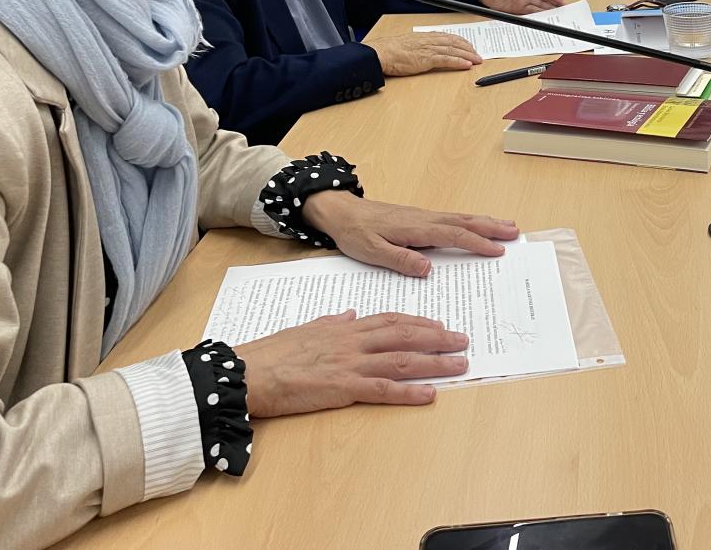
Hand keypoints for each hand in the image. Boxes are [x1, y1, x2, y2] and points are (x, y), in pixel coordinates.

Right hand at [236, 311, 468, 415]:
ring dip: (434, 362)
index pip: (389, 321)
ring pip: (402, 360)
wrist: (248, 372)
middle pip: (404, 336)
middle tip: (463, 340)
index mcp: (343, 329)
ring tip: (460, 364)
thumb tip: (348, 315)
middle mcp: (352, 342)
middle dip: (437, 338)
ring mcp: (350, 364)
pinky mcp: (344, 388)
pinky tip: (431, 394)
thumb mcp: (304, 329)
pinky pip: (384, 390)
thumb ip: (331, 323)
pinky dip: (410, 392)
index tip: (438, 324)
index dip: (417, 322)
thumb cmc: (270, 353)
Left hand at [303, 192, 519, 275]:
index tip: (497, 251)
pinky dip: (470, 221)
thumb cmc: (354, 233)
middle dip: (491, 227)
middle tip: (515, 233)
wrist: (341, 212)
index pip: (452, 234)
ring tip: (507, 226)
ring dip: (485, 221)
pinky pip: (451, 218)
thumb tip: (427, 267)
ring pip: (460, 217)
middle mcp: (423, 219)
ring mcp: (423, 217)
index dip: (476, 242)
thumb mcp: (371, 251)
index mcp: (414, 228)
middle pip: (464, 221)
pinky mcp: (419, 218)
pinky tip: (477, 225)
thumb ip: (399, 259)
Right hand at [373, 32, 481, 75]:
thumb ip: (418, 45)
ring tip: (477, 60)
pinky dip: (458, 62)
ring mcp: (429, 49)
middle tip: (477, 54)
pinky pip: (447, 60)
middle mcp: (429, 41)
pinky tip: (467, 65)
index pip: (447, 36)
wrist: (382, 53)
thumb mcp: (407, 44)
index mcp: (425, 36)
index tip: (468, 45)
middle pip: (454, 42)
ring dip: (467, 55)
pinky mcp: (427, 59)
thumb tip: (424, 50)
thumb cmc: (390, 50)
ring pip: (453, 50)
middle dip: (468, 48)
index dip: (460, 41)